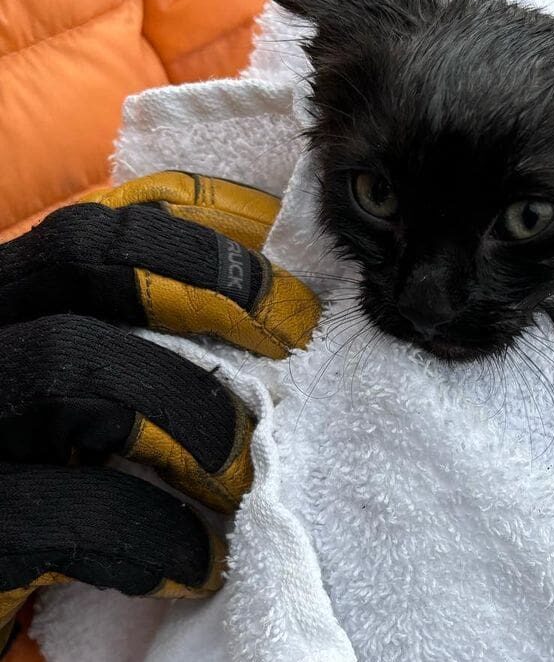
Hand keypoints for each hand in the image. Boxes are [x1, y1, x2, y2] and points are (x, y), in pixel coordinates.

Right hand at [0, 172, 321, 651]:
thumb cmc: (49, 484)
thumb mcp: (91, 396)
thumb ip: (150, 342)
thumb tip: (272, 313)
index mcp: (5, 303)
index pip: (95, 227)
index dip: (200, 236)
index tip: (286, 283)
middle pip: (80, 257)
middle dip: (208, 289)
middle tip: (292, 343)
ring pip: (68, 363)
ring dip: (184, 409)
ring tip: (243, 466)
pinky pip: (59, 507)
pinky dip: (147, 531)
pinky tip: (197, 560)